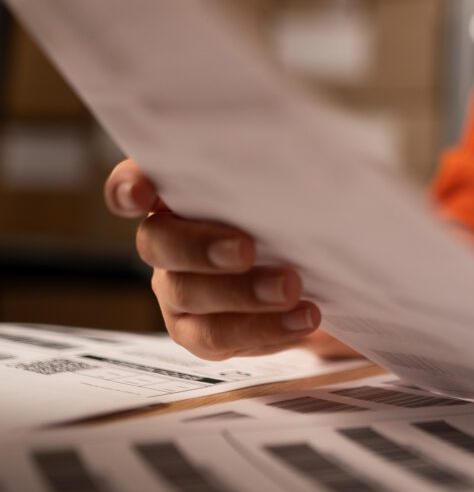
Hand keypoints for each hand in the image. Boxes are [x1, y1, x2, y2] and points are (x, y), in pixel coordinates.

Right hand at [104, 159, 355, 360]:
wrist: (326, 271)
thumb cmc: (301, 212)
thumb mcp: (293, 183)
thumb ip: (278, 169)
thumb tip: (306, 153)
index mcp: (181, 194)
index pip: (132, 183)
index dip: (129, 186)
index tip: (144, 192)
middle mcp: (168, 241)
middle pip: (158, 243)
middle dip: (201, 248)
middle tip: (247, 250)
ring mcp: (178, 289)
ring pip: (190, 295)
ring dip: (243, 294)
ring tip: (292, 289)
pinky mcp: (198, 332)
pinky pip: (218, 337)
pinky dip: (263, 330)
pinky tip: (301, 319)